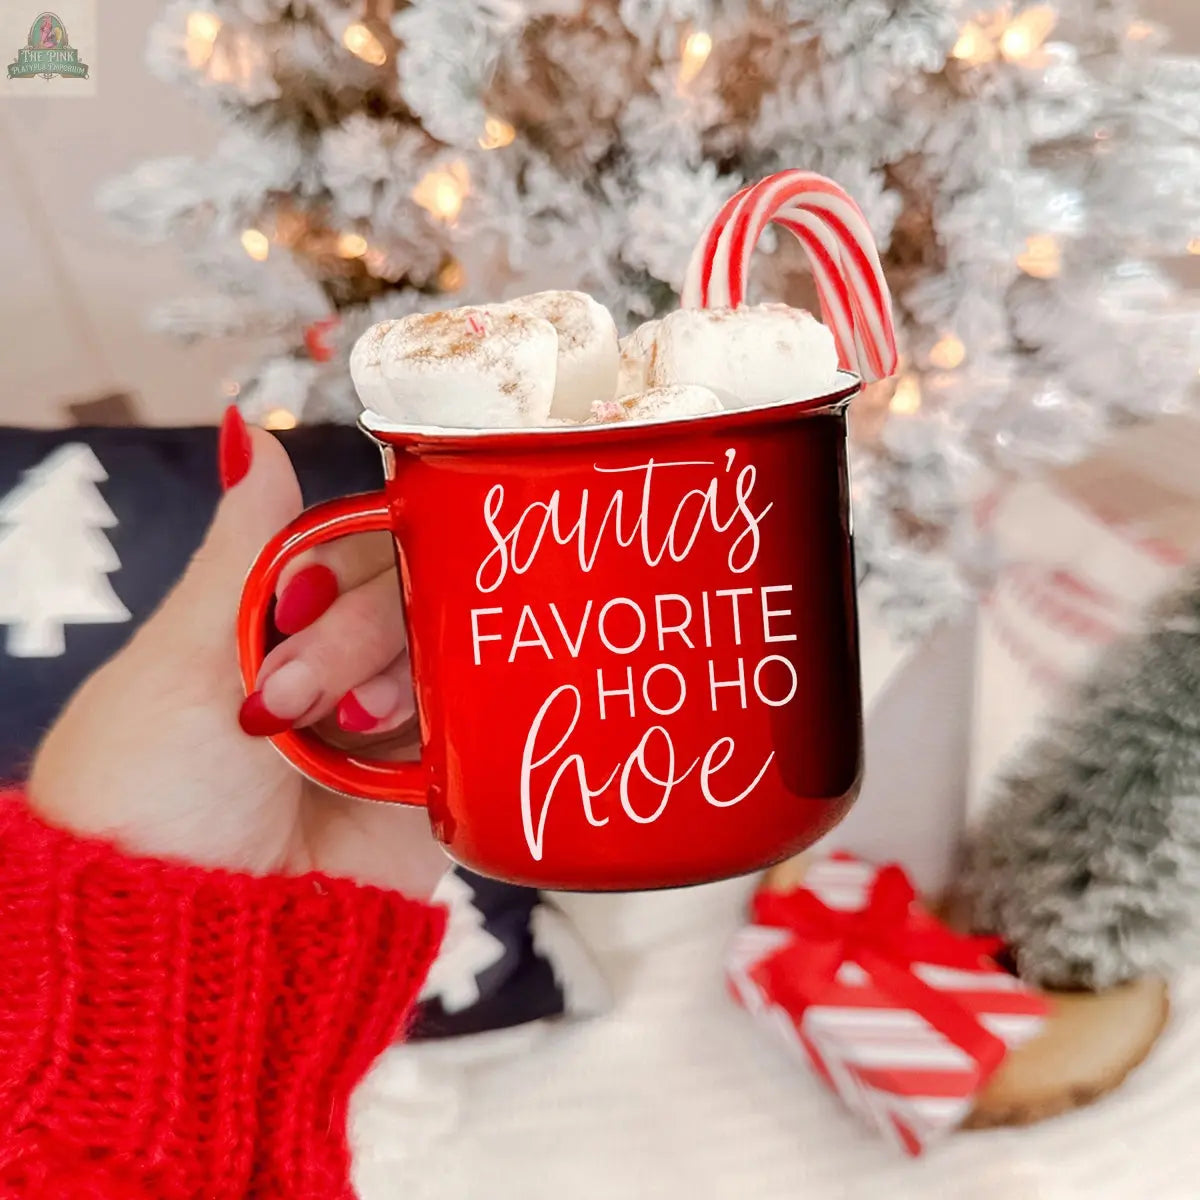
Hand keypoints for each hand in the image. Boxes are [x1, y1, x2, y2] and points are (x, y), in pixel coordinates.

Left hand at [28, 410, 446, 897]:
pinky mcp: (439, 781)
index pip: (346, 543)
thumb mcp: (180, 658)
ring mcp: (394, 723)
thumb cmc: (148, 799)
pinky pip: (482, 716)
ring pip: (447, 642)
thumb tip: (249, 427)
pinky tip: (418, 734)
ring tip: (352, 733)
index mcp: (271, 626)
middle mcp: (339, 665)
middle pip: (405, 587)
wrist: (189, 952)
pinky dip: (459, 714)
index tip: (299, 594)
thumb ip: (241, 548)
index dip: (339, 557)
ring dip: (401, 672)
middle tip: (297, 700)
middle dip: (356, 630)